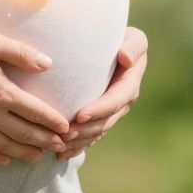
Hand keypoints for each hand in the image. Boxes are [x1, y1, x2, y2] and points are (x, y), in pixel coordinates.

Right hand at [0, 23, 72, 165]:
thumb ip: (20, 53)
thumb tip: (47, 64)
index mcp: (1, 92)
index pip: (36, 112)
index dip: (54, 122)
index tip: (67, 129)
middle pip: (24, 133)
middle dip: (45, 141)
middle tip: (60, 147)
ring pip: (4, 146)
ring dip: (24, 153)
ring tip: (38, 157)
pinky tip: (3, 161)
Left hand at [57, 26, 146, 159]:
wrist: (112, 47)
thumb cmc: (120, 37)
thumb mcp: (133, 38)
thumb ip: (133, 45)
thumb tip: (126, 58)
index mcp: (130, 84)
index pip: (116, 100)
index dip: (100, 110)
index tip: (79, 115)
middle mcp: (123, 102)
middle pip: (105, 121)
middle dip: (85, 130)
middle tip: (64, 135)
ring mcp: (112, 112)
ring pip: (97, 132)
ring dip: (79, 142)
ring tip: (59, 147)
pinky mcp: (101, 118)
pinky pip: (91, 136)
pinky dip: (77, 147)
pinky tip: (61, 155)